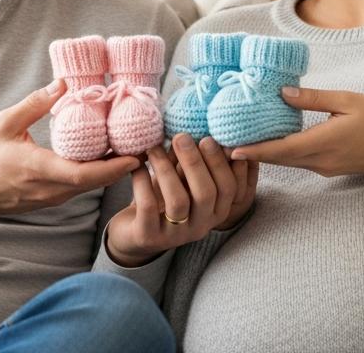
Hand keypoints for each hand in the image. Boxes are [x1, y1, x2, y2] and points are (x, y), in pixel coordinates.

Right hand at [0, 80, 140, 226]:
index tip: (135, 156)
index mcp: (39, 169)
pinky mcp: (52, 200)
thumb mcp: (5, 123)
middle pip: (96, 182)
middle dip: (122, 167)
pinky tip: (107, 157)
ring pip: (90, 187)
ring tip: (132, 148)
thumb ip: (35, 104)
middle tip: (146, 147)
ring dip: (112, 171)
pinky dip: (98, 175)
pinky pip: (81, 188)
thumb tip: (63, 83)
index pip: (83, 175)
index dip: (113, 167)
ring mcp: (52, 198)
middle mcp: (50, 189)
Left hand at [104, 134, 258, 266]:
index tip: (209, 137)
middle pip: (207, 193)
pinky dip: (143, 181)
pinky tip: (137, 166)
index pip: (230, 188)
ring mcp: (176, 235)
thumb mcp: (182, 178)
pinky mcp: (149, 237)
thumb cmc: (162, 198)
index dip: (222, 162)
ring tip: (154, 148)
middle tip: (181, 137)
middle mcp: (201, 226)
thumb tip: (198, 126)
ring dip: (166, 169)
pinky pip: (148, 206)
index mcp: (215, 210)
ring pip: (179, 201)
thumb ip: (193, 160)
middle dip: (195, 161)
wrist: (132, 233)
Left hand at [231, 87, 363, 176]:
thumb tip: (282, 92)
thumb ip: (313, 98)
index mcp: (324, 142)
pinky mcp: (327, 168)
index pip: (282, 150)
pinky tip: (269, 143)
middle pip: (279, 159)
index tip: (232, 149)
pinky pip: (298, 162)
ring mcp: (324, 167)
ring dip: (265, 154)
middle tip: (224, 145)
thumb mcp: (347, 101)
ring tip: (239, 142)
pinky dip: (281, 154)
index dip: (255, 151)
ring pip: (287, 162)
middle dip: (252, 153)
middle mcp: (320, 160)